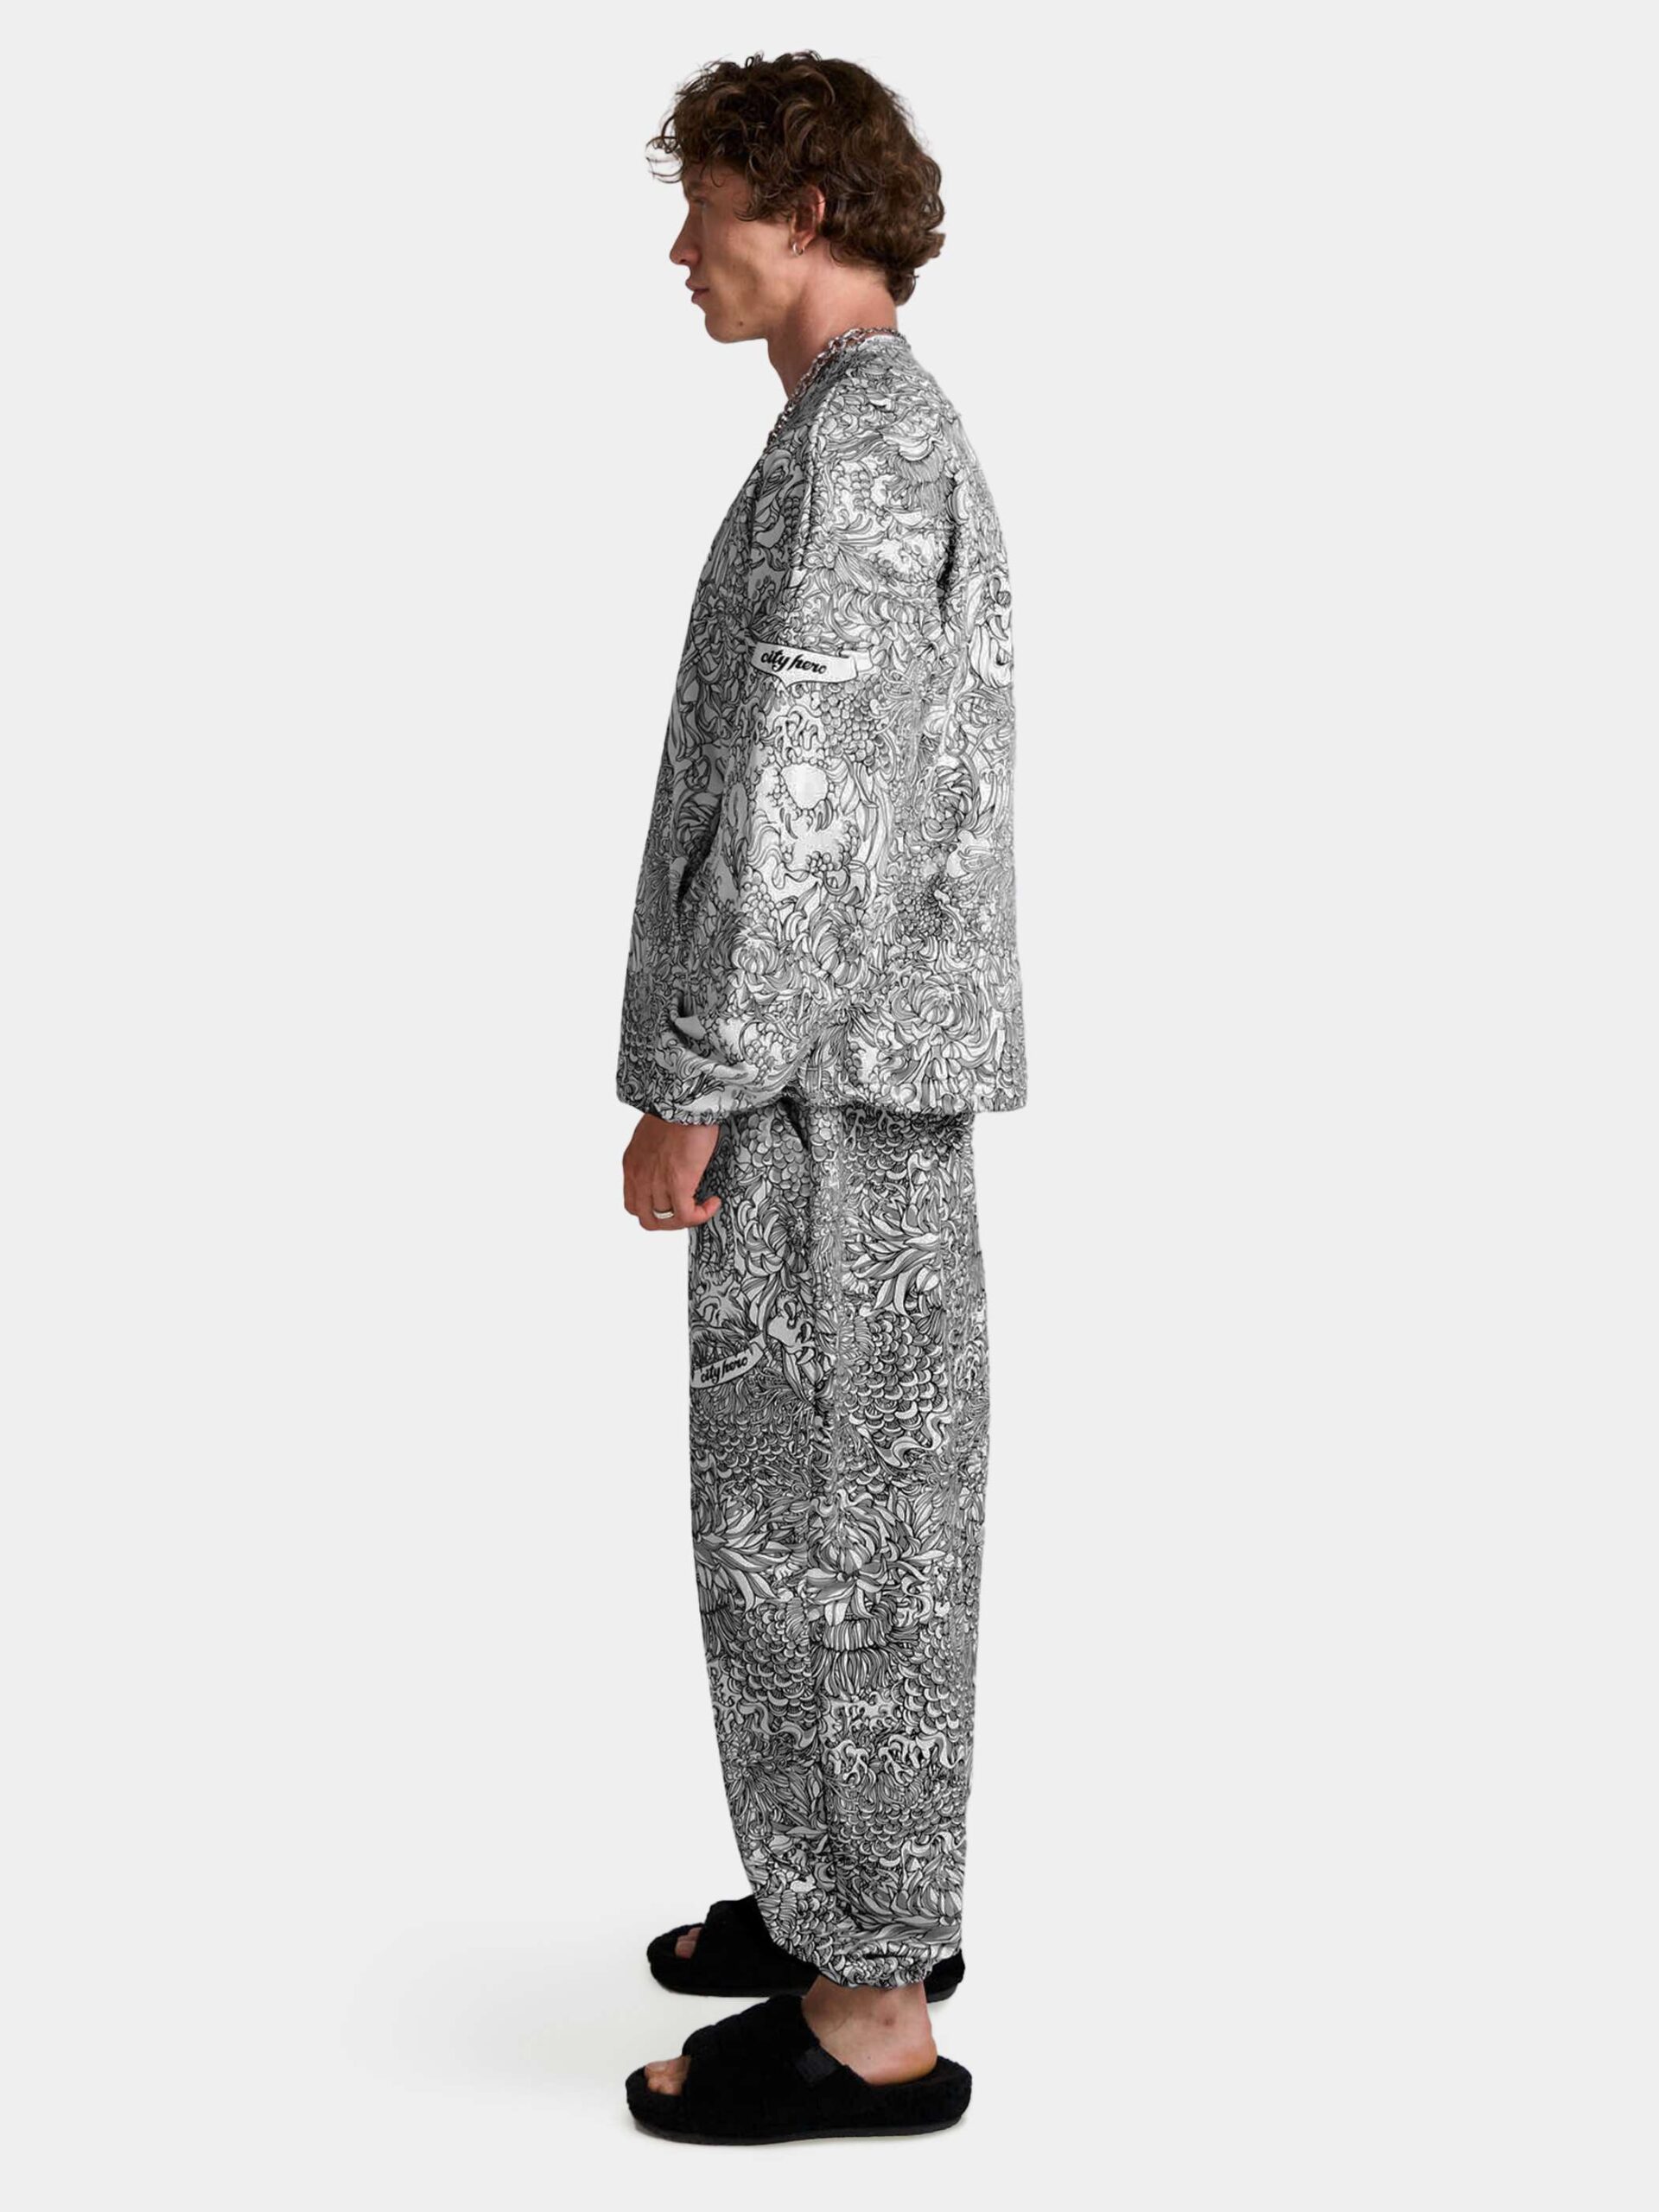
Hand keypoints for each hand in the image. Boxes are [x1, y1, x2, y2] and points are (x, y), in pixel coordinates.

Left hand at [622, 1112, 722, 1231]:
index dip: (653, 1209)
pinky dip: (700, 1215)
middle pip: (647, 1219)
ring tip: (704, 1205)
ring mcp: (656, 1181)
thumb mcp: (652, 1135)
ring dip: (687, 1218)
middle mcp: (639, 1176)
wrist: (685, 1099)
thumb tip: (670, 1165)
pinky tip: (713, 1202)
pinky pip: (686, 1215)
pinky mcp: (678, 1182)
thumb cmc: (675, 1108)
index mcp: (632, 1164)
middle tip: (689, 1210)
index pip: (633, 1204)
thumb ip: (654, 1155)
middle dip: (669, 1221)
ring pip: (666, 1220)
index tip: (672, 1202)